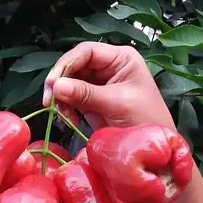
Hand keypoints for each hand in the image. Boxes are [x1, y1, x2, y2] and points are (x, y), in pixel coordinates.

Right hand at [43, 42, 174, 129]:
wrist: (153, 150)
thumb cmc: (145, 120)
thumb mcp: (116, 104)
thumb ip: (86, 94)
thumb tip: (56, 86)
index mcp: (120, 58)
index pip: (86, 51)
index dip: (66, 64)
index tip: (52, 83)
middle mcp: (109, 66)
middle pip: (75, 65)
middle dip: (60, 82)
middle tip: (49, 101)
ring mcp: (100, 83)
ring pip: (70, 81)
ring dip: (61, 97)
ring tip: (62, 115)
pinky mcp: (93, 99)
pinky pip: (72, 97)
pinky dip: (66, 107)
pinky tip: (68, 119)